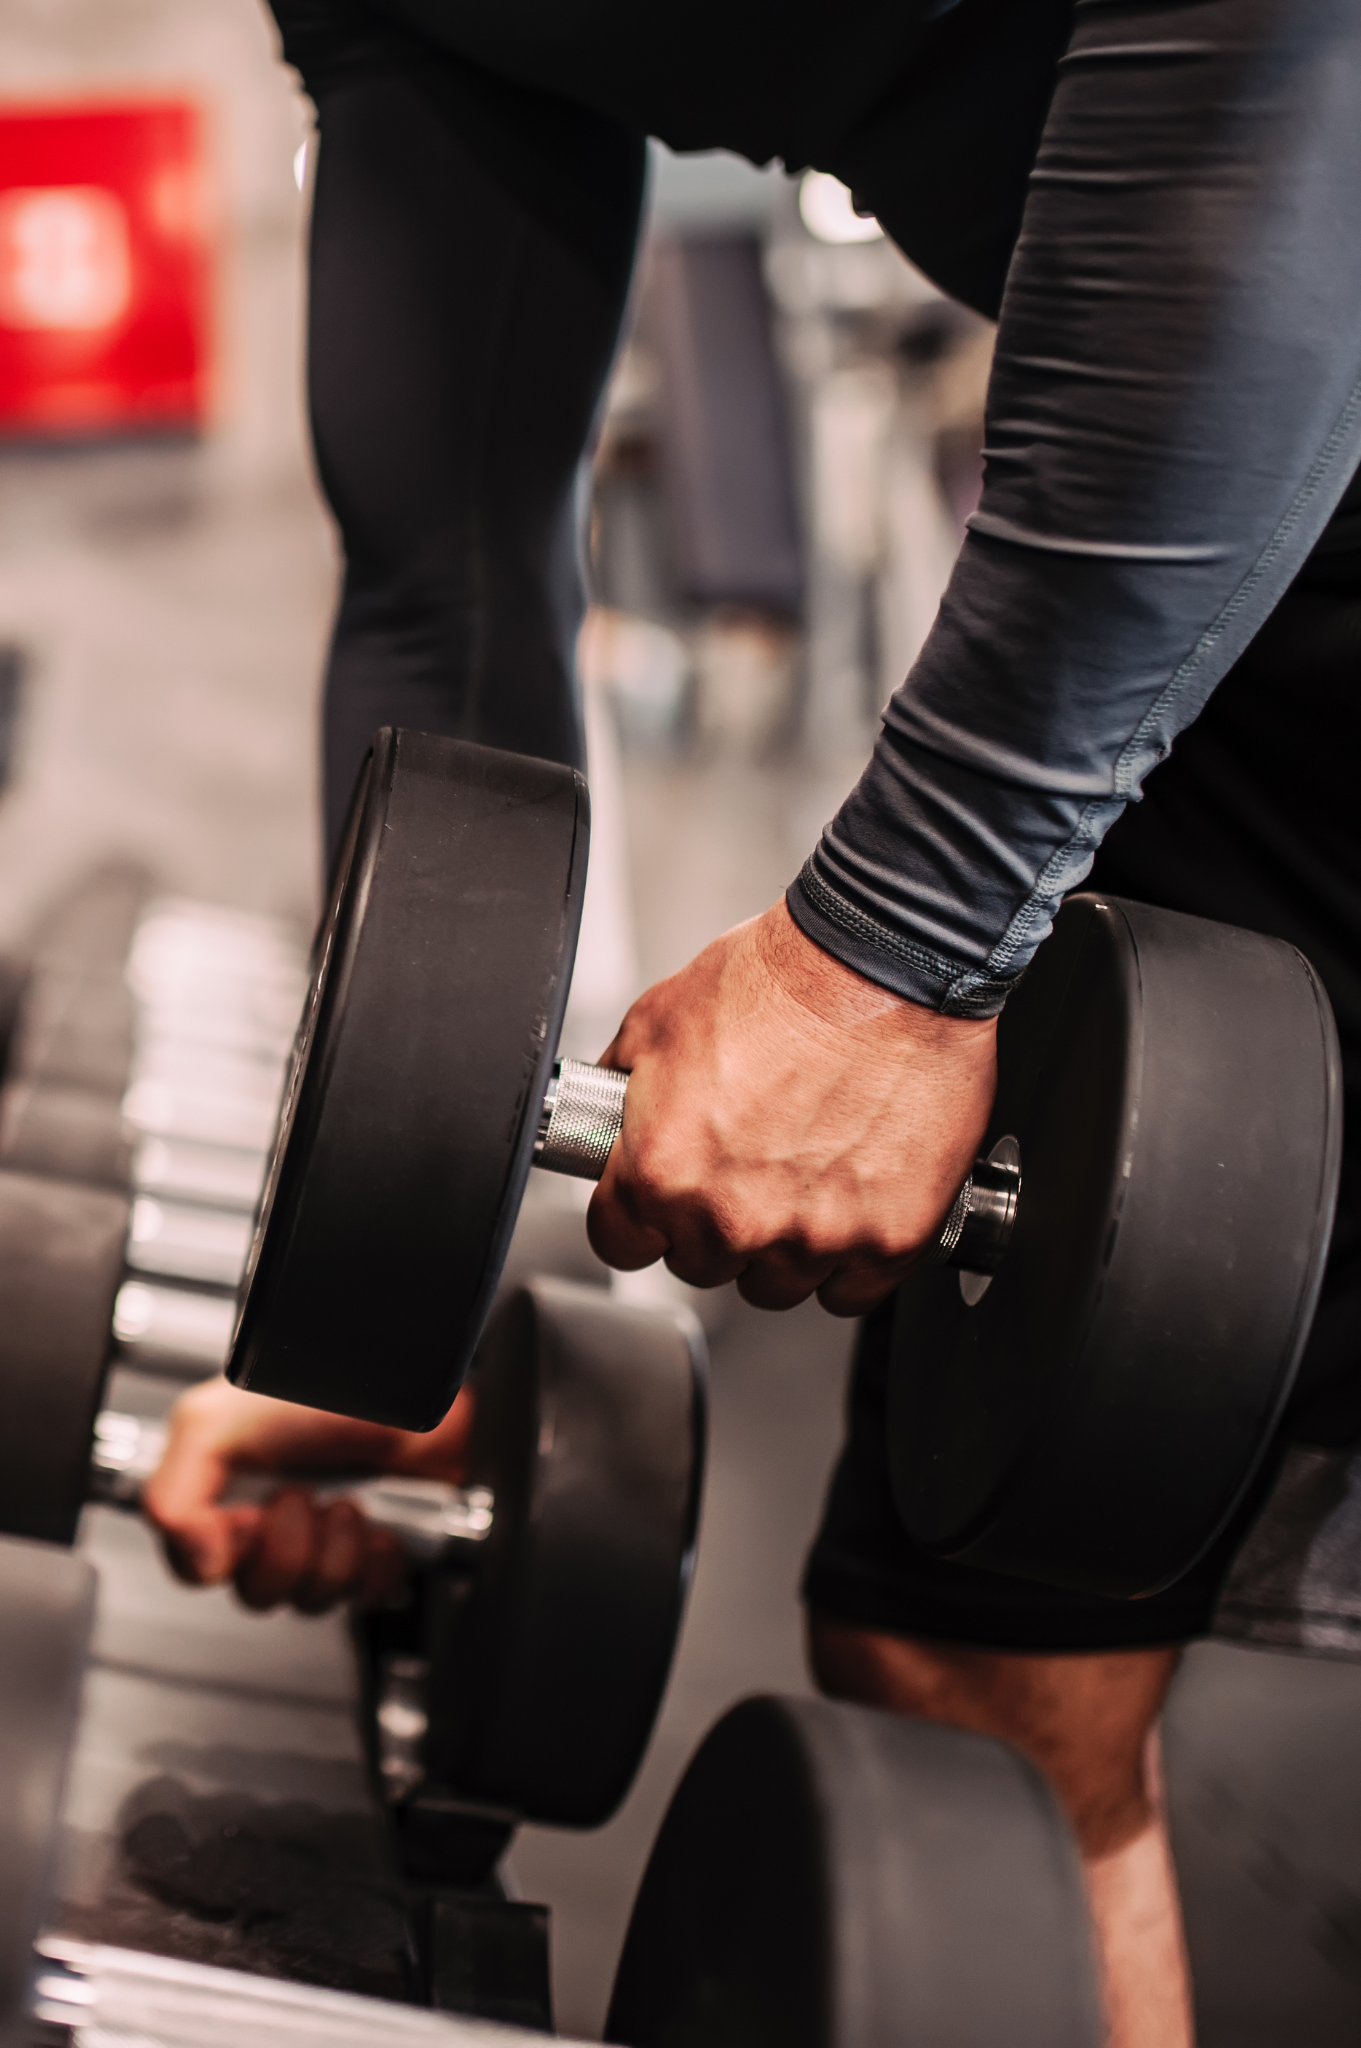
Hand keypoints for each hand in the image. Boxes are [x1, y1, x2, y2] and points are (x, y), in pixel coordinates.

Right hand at [142, 1375, 475, 1614]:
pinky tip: (379, 1528)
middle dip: (288, 1547)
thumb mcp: (220, 1420)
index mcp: (224, 1490)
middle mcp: (270, 1520)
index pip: (194, 1567)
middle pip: (256, 1591)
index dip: (224, 1553)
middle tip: (305, 1497)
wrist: (420, 1398)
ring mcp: (323, 1540)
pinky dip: (376, 1563)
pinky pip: (364, 1596)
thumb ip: (173, 1492)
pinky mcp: (371, 1554)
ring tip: (347, 1504)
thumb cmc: (334, 1388)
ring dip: (335, 1551)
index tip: (249, 1517)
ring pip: (311, 1598)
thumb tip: (195, 1561)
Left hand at [588, 899, 995, 1316]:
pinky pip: (852, 1289)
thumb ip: (622, 1088)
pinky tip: (852, 1199)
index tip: (657, 1199)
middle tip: (746, 1162)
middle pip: (701, 1265)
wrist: (884, 962)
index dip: (637, 1216)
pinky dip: (852, 1255)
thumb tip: (607, 1112)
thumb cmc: (781, 978)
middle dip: (714, 1223)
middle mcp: (734, 1218)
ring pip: (777, 1285)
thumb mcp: (658, 1018)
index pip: (621, 1244)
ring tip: (803, 1175)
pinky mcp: (889, 1239)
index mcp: (663, 1172)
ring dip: (782, 1245)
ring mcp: (815, 1237)